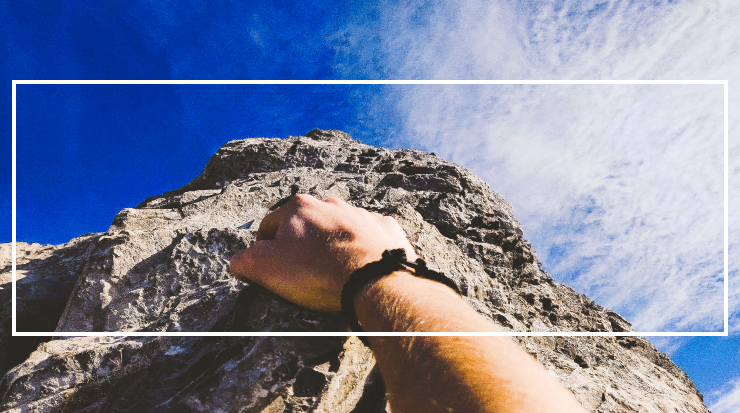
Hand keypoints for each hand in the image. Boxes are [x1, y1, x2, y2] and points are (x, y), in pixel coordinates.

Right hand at [229, 194, 418, 310]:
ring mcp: (361, 214)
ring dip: (333, 245)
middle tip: (304, 273)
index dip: (264, 249)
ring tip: (334, 271)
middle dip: (302, 244)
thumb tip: (239, 261)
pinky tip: (361, 268)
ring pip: (339, 228)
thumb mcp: (265, 268)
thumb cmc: (317, 272)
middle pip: (306, 225)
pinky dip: (363, 249)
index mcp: (298, 207)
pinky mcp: (385, 228)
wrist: (373, 279)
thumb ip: (244, 260)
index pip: (269, 226)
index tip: (269, 269)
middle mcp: (330, 204)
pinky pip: (369, 237)